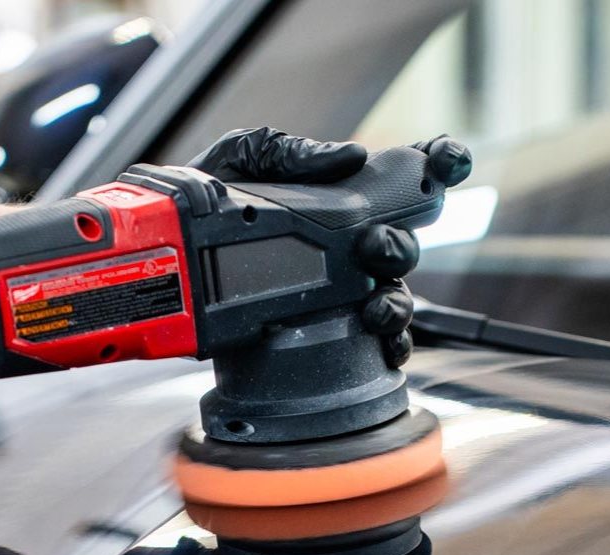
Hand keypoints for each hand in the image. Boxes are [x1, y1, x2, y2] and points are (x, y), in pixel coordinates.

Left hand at [187, 128, 472, 368]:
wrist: (162, 256)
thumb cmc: (203, 203)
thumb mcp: (241, 159)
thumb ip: (292, 152)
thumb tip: (349, 157)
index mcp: (336, 199)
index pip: (399, 180)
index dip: (435, 167)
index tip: (448, 162)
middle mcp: (344, 247)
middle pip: (399, 248)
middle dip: (398, 248)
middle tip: (376, 248)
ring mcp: (334, 292)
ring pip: (392, 300)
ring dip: (397, 305)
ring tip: (377, 309)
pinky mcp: (317, 333)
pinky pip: (369, 346)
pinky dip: (387, 348)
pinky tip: (384, 346)